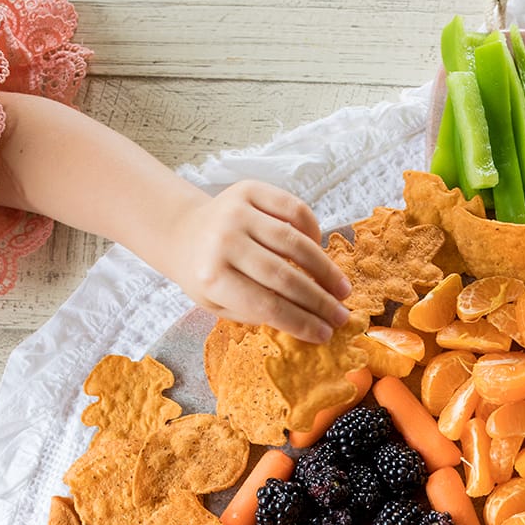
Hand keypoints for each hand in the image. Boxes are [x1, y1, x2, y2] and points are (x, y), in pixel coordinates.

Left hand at [166, 179, 352, 341]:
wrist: (183, 233)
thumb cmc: (207, 276)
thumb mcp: (221, 305)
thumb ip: (259, 313)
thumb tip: (311, 321)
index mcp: (212, 277)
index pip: (267, 305)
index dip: (301, 322)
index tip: (325, 334)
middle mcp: (223, 241)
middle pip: (284, 276)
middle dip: (319, 300)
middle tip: (341, 316)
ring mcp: (236, 211)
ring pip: (294, 242)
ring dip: (324, 269)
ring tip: (342, 290)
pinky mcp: (249, 190)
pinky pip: (294, 210)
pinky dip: (313, 231)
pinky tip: (320, 251)